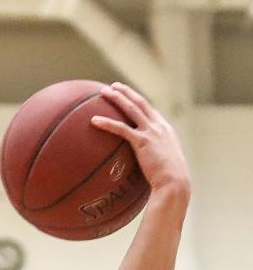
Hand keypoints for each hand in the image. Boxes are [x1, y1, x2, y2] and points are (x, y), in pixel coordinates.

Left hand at [91, 83, 190, 197]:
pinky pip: (121, 129)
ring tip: (104, 92)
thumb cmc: (170, 182)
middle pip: (140, 103)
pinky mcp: (142, 142)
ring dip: (117, 98)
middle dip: (126, 92)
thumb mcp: (165, 165)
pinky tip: (94, 120)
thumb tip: (146, 167)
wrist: (175, 184)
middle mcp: (159, 127)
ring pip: (131, 109)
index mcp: (165, 130)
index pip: (150, 110)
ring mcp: (151, 132)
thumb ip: (155, 159)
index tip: (128, 95)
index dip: (138, 101)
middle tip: (113, 86)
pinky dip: (107, 123)